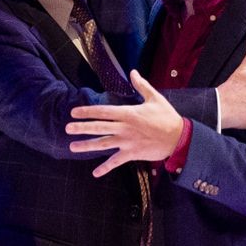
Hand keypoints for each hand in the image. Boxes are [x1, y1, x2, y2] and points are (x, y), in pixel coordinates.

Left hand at [67, 71, 184, 176]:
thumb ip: (141, 85)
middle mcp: (124, 127)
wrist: (178, 138)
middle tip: (67, 128)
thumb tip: (133, 72)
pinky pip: (116, 162)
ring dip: (86, 146)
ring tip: (72, 147)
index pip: (103, 111)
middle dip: (81, 128)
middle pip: (99, 127)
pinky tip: (95, 173)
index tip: (74, 112)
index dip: (87, 112)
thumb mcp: (155, 98)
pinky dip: (105, 168)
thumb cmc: (167, 117)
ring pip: (103, 144)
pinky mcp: (132, 154)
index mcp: (128, 113)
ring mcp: (127, 142)